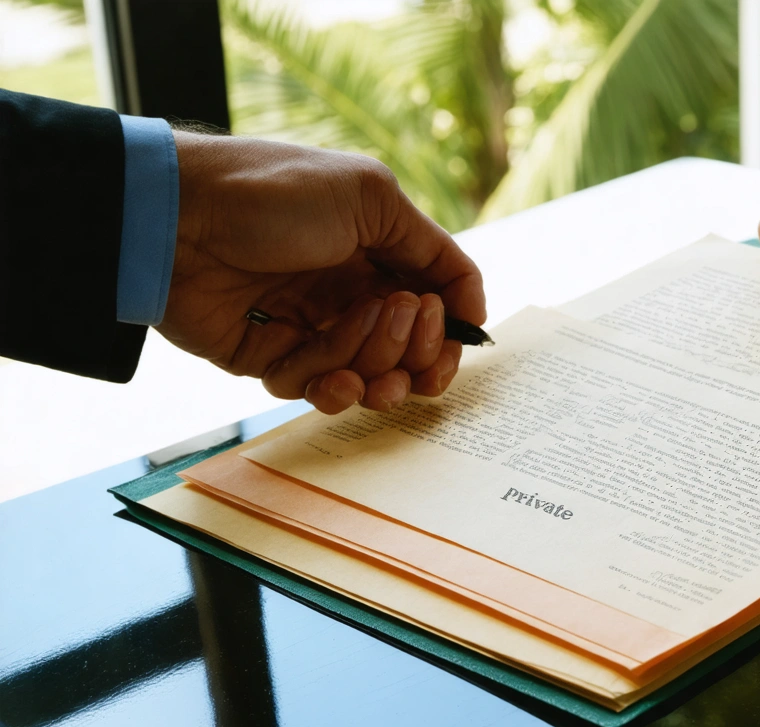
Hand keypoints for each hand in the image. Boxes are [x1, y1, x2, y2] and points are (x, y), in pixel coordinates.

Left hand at [157, 131, 485, 413]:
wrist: (178, 219)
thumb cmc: (275, 195)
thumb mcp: (371, 197)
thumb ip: (434, 251)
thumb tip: (472, 307)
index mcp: (379, 254)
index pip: (435, 308)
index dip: (447, 333)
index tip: (448, 337)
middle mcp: (351, 294)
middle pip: (409, 352)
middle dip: (413, 350)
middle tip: (396, 320)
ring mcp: (312, 328)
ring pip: (369, 378)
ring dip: (372, 365)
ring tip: (353, 331)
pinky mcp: (272, 359)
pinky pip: (315, 391)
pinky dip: (326, 385)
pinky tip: (322, 373)